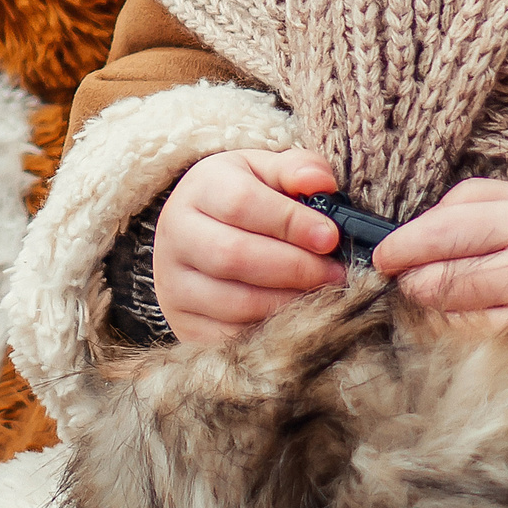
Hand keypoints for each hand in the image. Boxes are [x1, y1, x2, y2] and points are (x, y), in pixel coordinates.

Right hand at [152, 149, 346, 343]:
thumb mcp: (266, 172)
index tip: (329, 237)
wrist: (196, 232)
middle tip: (334, 273)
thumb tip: (320, 182)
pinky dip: (268, 332)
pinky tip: (295, 318)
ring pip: (233, 302)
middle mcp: (176, 232)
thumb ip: (297, 169)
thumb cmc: (243, 198)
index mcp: (201, 187)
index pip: (242, 203)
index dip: (290, 222)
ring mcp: (173, 282)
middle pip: (234, 256)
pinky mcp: (182, 321)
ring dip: (287, 303)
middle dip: (294, 268)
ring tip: (321, 295)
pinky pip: (228, 337)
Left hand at [372, 179, 507, 361]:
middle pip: (441, 280)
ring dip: (429, 313)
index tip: (383, 254)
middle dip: (410, 282)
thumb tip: (420, 222)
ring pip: (453, 321)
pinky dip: (459, 340)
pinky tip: (463, 326)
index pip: (445, 231)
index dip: (403, 245)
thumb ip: (478, 200)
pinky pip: (481, 350)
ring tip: (433, 301)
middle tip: (405, 279)